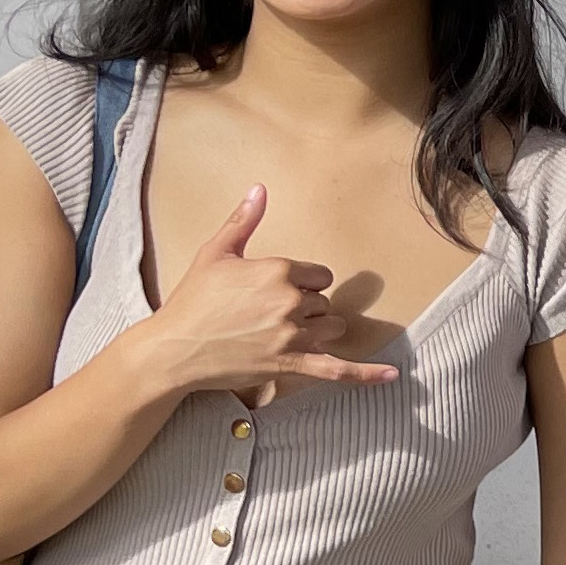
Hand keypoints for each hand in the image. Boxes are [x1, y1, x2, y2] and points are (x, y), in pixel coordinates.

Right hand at [133, 188, 397, 403]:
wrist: (174, 349)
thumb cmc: (192, 300)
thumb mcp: (216, 253)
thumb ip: (243, 221)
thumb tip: (260, 188)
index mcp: (278, 271)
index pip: (320, 275)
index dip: (302, 284)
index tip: (275, 292)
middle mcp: (290, 301)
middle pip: (324, 302)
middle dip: (305, 308)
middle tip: (267, 316)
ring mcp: (292, 335)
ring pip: (332, 328)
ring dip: (318, 331)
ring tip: (285, 334)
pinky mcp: (289, 364)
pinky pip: (337, 370)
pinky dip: (365, 374)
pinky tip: (391, 375)